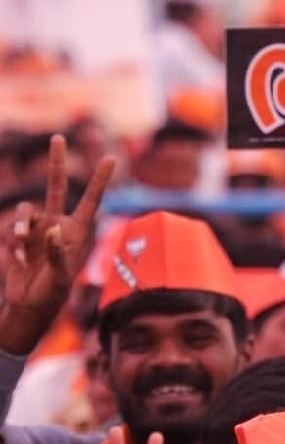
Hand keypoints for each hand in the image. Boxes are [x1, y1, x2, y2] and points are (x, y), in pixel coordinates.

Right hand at [2, 135, 114, 352]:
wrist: (28, 306)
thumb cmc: (51, 294)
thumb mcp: (59, 278)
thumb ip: (58, 253)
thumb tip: (52, 229)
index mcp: (76, 233)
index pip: (91, 201)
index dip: (99, 180)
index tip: (110, 158)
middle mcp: (57, 225)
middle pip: (57, 187)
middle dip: (57, 162)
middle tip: (58, 137)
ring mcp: (37, 229)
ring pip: (27, 209)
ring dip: (20, 226)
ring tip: (22, 248)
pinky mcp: (20, 237)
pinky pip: (13, 228)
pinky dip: (14, 242)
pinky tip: (19, 260)